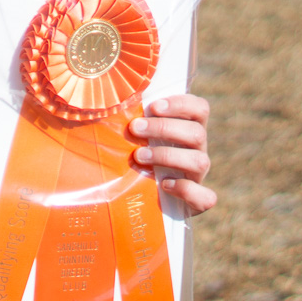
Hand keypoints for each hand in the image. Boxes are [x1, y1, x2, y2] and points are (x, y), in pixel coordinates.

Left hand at [129, 93, 213, 213]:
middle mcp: (197, 150)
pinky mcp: (197, 200)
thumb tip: (96, 99)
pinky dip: (186, 189)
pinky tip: (164, 185)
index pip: (200, 108)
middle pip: (196, 133)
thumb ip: (130, 119)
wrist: (146, 200)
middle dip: (163, 128)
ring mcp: (198, 175)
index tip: (154, 106)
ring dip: (167, 156)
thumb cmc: (136, 157)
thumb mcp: (135, 136)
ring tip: (139, 156)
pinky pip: (205, 197)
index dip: (181, 104)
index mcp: (187, 128)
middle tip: (134, 128)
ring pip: (200, 161)